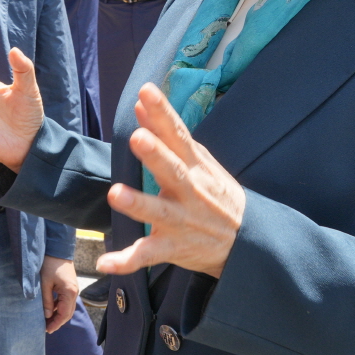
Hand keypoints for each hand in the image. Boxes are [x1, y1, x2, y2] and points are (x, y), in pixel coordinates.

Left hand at [39, 256, 77, 333]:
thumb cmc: (49, 264)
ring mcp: (73, 289)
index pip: (64, 314)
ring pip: (67, 307)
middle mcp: (74, 292)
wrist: (57, 248)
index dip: (56, 324)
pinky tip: (50, 310)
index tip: (47, 330)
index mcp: (69, 293)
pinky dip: (59, 307)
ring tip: (47, 321)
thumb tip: (47, 315)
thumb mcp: (45, 283)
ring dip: (58, 315)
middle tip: (46, 329)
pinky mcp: (69, 286)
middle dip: (57, 322)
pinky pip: (65, 301)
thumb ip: (47, 300)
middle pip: (68, 313)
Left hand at [97, 84, 245, 279]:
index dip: (164, 113)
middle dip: (156, 155)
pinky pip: (148, 255)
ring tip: (116, 194)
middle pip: (173, 171)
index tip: (146, 92)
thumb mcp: (198, 161)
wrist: (249, 242)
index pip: (178, 135)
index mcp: (195, 167)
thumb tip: (140, 103)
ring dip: (139, 204)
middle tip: (138, 137)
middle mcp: (190, 192)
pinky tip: (105, 262)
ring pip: (159, 213)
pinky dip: (127, 261)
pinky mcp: (174, 247)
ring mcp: (182, 221)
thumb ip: (166, 133)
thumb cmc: (216, 193)